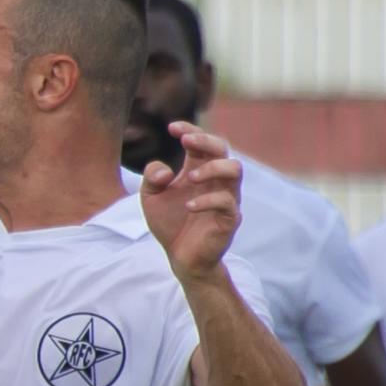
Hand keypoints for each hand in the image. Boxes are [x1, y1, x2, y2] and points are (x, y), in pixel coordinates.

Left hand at [138, 123, 242, 277]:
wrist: (180, 258)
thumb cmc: (169, 223)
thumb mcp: (150, 197)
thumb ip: (151, 178)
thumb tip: (165, 170)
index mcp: (197, 169)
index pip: (201, 141)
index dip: (189, 129)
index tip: (172, 128)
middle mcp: (215, 179)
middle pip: (222, 147)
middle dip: (206, 140)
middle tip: (186, 141)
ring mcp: (225, 197)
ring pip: (235, 169)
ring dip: (213, 168)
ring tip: (190, 178)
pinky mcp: (229, 218)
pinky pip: (227, 202)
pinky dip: (207, 201)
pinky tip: (188, 207)